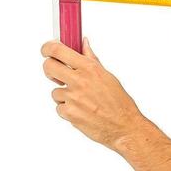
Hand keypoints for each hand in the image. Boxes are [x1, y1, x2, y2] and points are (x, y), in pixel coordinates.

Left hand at [42, 40, 156, 152]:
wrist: (124, 126)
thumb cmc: (119, 103)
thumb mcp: (107, 76)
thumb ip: (91, 59)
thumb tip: (84, 44)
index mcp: (89, 68)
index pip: (58, 50)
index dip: (47, 48)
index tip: (46, 50)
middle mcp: (79, 80)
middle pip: (49, 66)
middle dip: (50, 70)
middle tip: (56, 75)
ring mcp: (73, 97)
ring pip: (55, 91)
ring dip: (64, 96)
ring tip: (82, 102)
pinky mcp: (69, 113)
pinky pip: (59, 107)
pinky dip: (67, 110)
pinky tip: (81, 112)